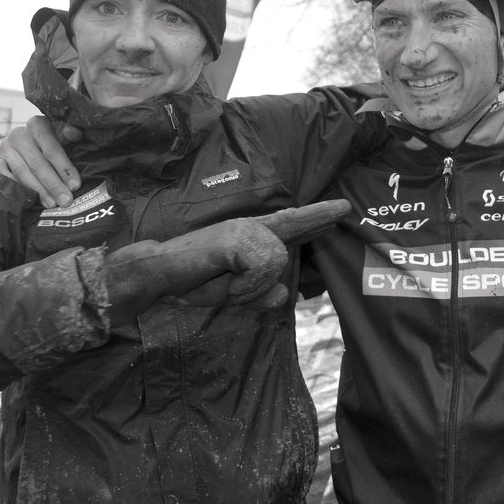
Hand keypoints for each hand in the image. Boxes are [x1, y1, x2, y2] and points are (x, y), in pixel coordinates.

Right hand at [0, 115, 84, 208]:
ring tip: (51, 203)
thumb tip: (73, 133)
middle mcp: (19, 134)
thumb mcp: (64, 137)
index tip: (75, 185)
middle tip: (65, 200)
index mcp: (37, 124)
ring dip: (38, 190)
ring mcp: (4, 148)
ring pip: (22, 172)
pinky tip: (30, 199)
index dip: (64, 168)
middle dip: (53, 184)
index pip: (52, 149)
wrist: (26, 148)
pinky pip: (4, 177)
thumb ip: (72, 135)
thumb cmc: (52, 144)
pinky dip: (17, 188)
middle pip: (38, 163)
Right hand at [102, 200, 349, 325]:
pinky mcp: (236, 238)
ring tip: (228, 286)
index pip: (291, 225)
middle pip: (294, 226)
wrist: (157, 274)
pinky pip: (262, 268)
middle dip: (319, 219)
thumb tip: (283, 294)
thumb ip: (260, 295)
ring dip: (252, 287)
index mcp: (251, 237)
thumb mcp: (234, 294)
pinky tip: (226, 283)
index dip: (317, 217)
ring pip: (277, 262)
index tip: (343, 208)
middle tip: (345, 208)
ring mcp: (244, 229)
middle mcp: (251, 227)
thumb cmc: (192, 281)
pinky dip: (245, 285)